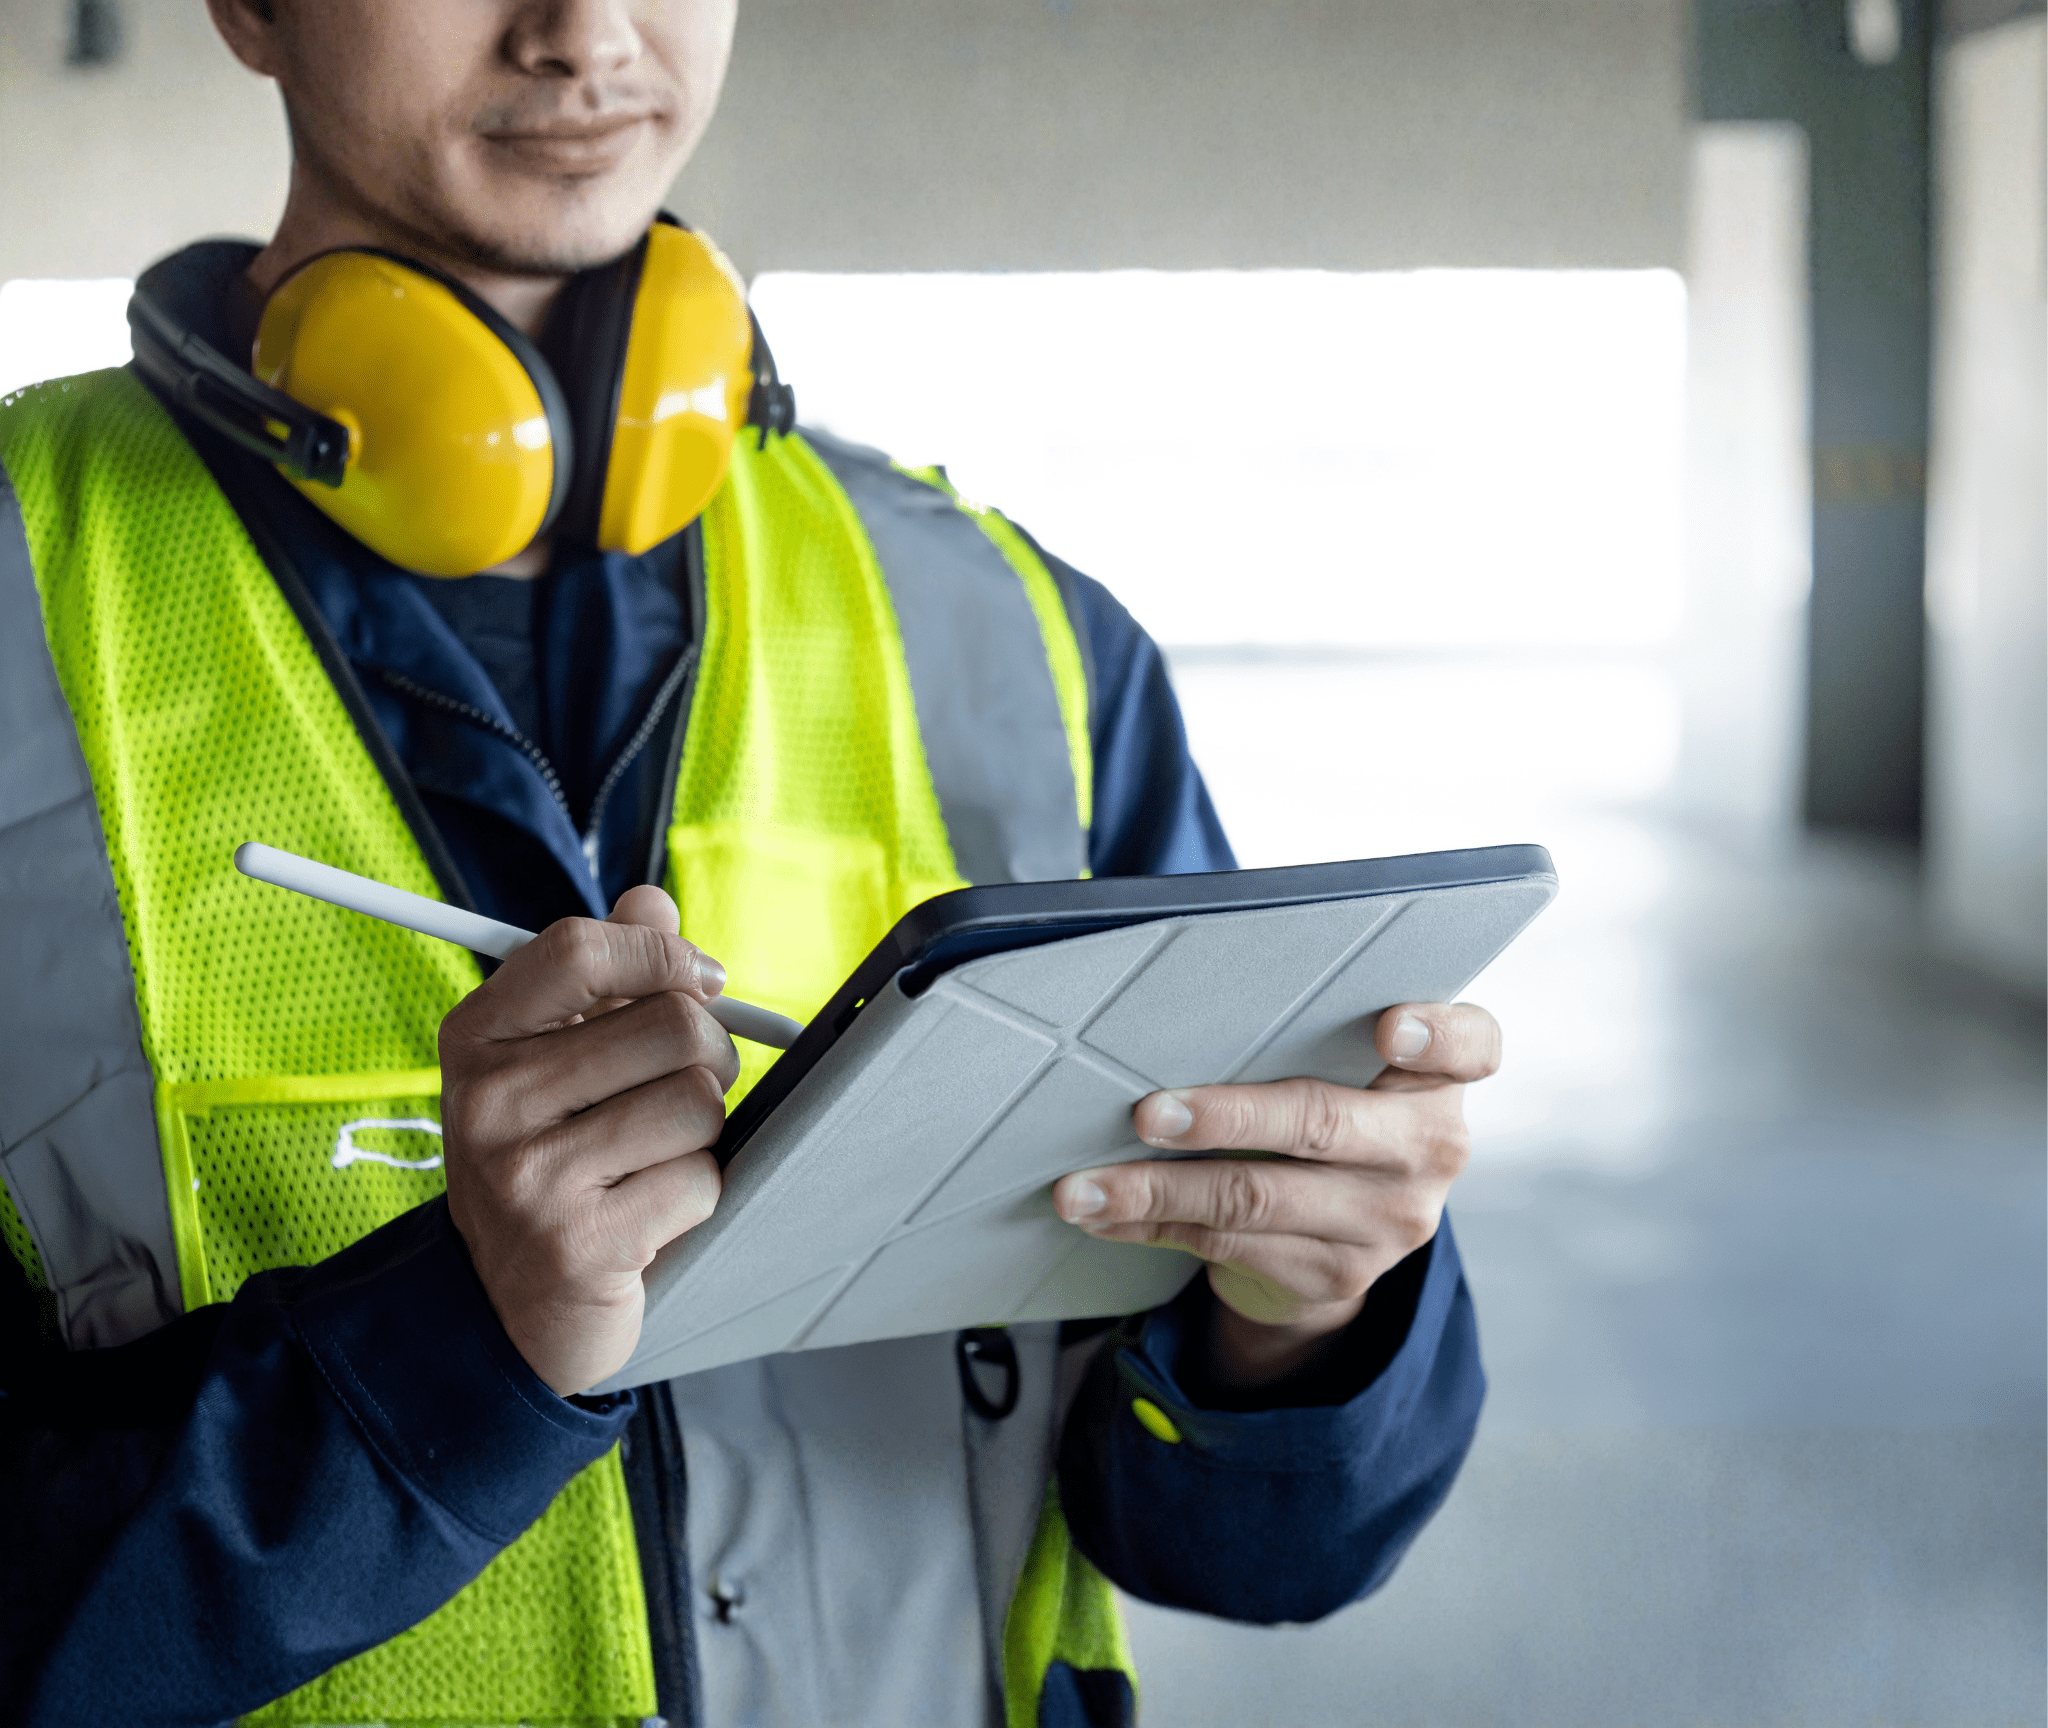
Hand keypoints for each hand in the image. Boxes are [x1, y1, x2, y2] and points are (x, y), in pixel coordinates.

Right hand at [439, 885, 737, 1395]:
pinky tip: (648, 1213)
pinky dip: (696, 1196)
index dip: (664, 955)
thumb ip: (605, 976)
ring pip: (697, 1101)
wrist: (506, 1309)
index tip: (701, 980)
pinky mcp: (579, 1244)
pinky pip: (700, 1180)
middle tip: (685, 1088)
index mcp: (478, 1036)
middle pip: (669, 1023)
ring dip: (703, 1132)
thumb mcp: (554, 1060)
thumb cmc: (548, 1162)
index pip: (581, 949)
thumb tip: (652, 900)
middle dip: (709, 1054)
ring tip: (654, 1157)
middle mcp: (489, 1101)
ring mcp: (528, 1176)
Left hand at [1051, 1002, 1500, 1389]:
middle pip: (1324, 1124)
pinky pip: (1228, 1245)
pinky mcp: (1339, 1275)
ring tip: (1081, 1187)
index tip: (1390, 1028)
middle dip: (1226, 1118)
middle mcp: (1429, 1150)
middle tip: (1147, 1112)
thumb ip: (1301, 1032)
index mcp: (1438, 1078)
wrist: (1341, 1230)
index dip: (1437, 1034)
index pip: (1474, 1044)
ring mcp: (1389, 1223)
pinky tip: (1104, 1214)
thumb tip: (1175, 1001)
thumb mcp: (1334, 1065)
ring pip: (1256, 1199)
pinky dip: (1154, 1226)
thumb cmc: (1322, 1103)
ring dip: (1155, 1190)